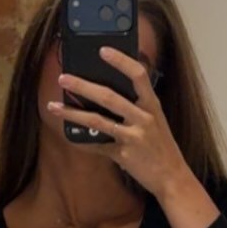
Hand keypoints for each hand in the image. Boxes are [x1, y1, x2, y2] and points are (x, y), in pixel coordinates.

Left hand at [48, 47, 192, 199]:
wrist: (172, 177)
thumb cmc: (161, 146)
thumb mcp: (156, 121)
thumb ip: (138, 106)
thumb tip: (108, 92)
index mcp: (152, 105)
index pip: (139, 75)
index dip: (121, 61)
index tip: (103, 50)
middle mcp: (144, 118)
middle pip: (109, 97)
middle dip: (83, 86)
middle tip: (63, 78)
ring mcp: (133, 137)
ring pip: (97, 121)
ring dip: (72, 113)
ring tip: (54, 106)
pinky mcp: (123, 155)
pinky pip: (97, 146)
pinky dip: (82, 141)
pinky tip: (69, 136)